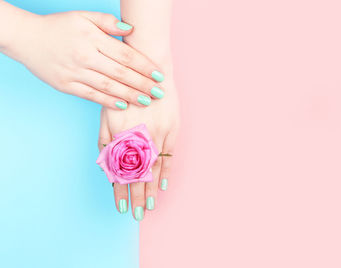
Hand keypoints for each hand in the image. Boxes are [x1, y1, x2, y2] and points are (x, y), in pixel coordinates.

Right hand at [2, 10, 164, 108]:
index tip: (159, 75)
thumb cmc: (59, 26)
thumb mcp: (83, 16)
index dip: (145, 66)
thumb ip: (108, 22)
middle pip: (120, 73)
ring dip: (130, 95)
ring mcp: (75, 73)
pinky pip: (91, 95)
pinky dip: (108, 101)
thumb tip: (131, 30)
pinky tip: (123, 105)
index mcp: (92, 38)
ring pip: (108, 87)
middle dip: (143, 85)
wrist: (27, 39)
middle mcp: (85, 56)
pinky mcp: (67, 86)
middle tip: (159, 93)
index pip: (125, 55)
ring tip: (146, 102)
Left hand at [98, 76, 179, 219]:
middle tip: (138, 215)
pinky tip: (163, 184)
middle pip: (138, 175)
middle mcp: (140, 138)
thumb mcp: (107, 114)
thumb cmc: (124, 93)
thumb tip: (105, 164)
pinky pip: (168, 155)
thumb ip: (105, 140)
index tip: (121, 207)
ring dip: (151, 189)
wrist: (149, 72)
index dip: (121, 191)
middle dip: (137, 196)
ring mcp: (158, 135)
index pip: (120, 172)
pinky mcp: (172, 130)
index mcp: (122, 136)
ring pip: (154, 169)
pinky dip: (166, 171)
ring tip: (151, 206)